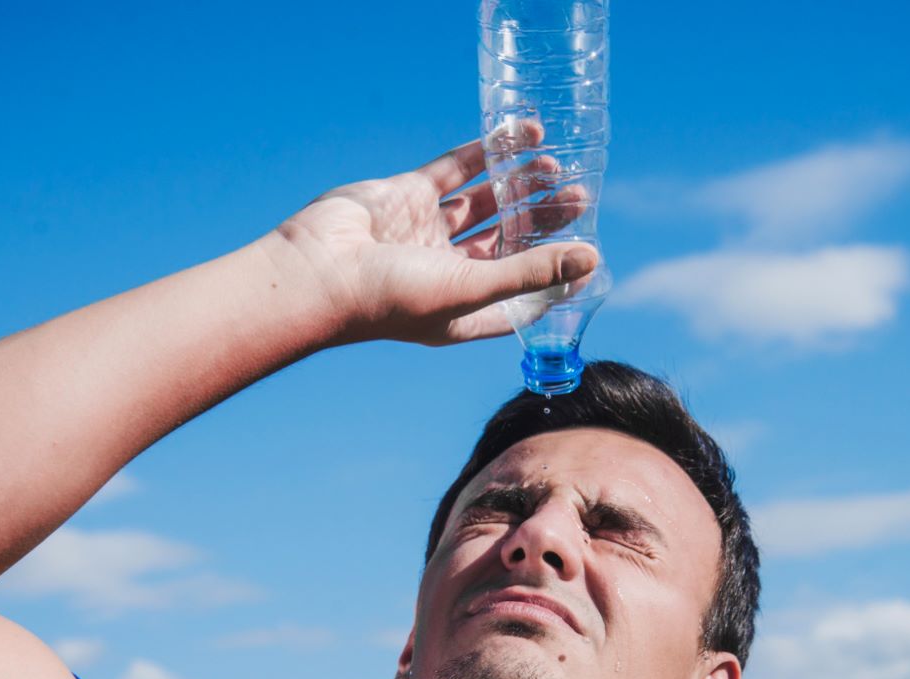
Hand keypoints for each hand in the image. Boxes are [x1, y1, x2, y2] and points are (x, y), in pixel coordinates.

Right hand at [272, 134, 597, 347]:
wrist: (318, 270)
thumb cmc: (391, 299)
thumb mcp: (472, 289)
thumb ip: (530, 272)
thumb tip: (590, 259)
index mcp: (462, 309)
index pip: (519, 297)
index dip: (552, 278)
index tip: (587, 257)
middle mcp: (446, 272)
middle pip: (507, 242)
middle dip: (542, 221)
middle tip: (579, 197)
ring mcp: (426, 232)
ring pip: (484, 203)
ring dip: (518, 184)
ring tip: (554, 165)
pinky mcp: (407, 196)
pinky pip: (455, 171)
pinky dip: (485, 153)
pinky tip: (518, 137)